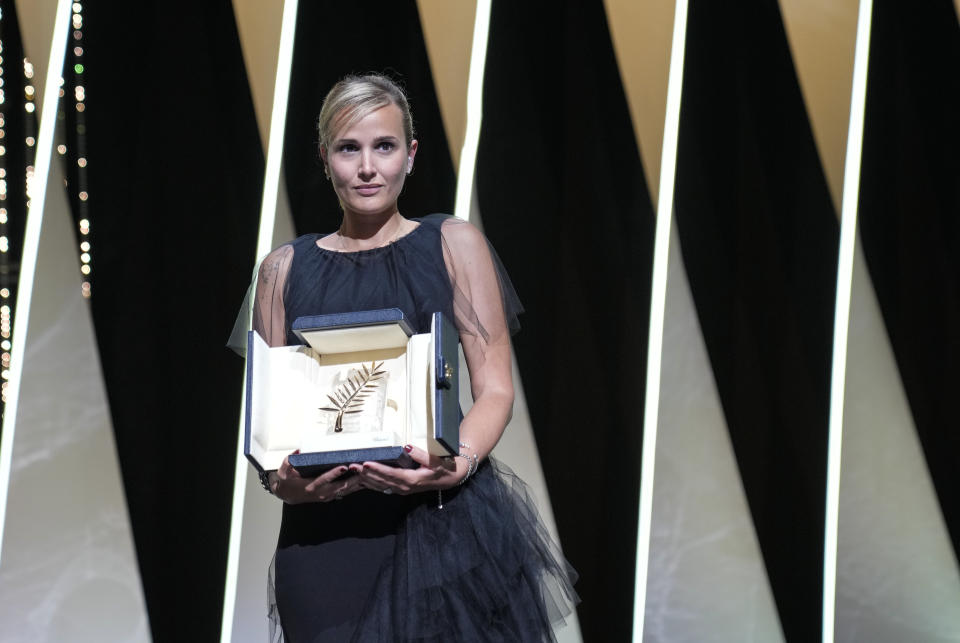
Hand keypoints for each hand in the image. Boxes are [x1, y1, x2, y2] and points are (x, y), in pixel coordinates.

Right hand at [274, 451, 361, 503]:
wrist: (288, 495)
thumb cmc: (288, 480)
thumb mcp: (285, 470)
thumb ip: (290, 460)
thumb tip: (299, 451)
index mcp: (310, 486)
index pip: (324, 479)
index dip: (334, 473)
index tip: (344, 466)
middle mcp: (321, 493)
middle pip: (340, 487)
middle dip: (353, 479)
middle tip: (363, 471)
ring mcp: (327, 497)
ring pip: (345, 491)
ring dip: (357, 484)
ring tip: (367, 475)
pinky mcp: (331, 497)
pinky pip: (345, 492)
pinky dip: (354, 487)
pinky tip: (364, 481)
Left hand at [350, 445, 468, 494]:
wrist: (450, 479)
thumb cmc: (443, 467)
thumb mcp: (435, 460)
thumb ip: (421, 454)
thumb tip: (406, 447)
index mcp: (412, 480)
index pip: (391, 474)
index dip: (378, 469)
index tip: (366, 463)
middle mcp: (404, 487)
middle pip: (382, 481)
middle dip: (366, 473)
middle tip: (352, 466)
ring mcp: (402, 490)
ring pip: (380, 485)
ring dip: (366, 478)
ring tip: (354, 470)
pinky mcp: (401, 489)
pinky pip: (383, 487)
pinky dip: (372, 483)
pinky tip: (363, 478)